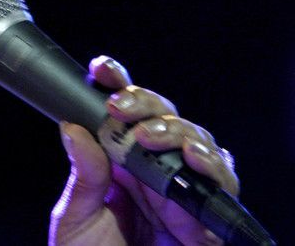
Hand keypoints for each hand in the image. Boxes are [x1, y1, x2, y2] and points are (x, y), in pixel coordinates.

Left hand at [49, 56, 239, 245]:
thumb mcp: (76, 218)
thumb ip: (83, 176)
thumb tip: (71, 126)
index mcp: (121, 164)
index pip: (127, 115)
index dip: (121, 85)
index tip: (102, 70)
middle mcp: (156, 173)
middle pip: (168, 119)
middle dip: (148, 104)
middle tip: (122, 109)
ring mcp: (184, 195)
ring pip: (199, 144)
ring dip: (180, 131)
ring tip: (152, 137)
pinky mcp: (205, 224)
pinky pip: (222, 188)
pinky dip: (214, 168)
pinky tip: (194, 160)